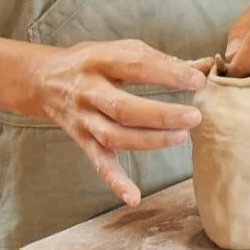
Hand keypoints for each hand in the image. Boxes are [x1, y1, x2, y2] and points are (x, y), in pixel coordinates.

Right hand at [23, 39, 213, 205]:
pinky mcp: (83, 141)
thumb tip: (205, 67)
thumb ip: (162, 61)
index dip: (168, 73)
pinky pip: (100, 164)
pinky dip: (116, 182)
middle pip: (124, 108)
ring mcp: (85, 119)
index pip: (136, 65)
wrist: (44, 80)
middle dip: (161, 115)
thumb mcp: (122, 51)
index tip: (198, 80)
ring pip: (114, 136)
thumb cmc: (94, 63)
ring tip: (181, 137)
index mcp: (101, 60)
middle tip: (194, 117)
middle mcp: (89, 91)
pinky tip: (134, 197)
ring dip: (149, 141)